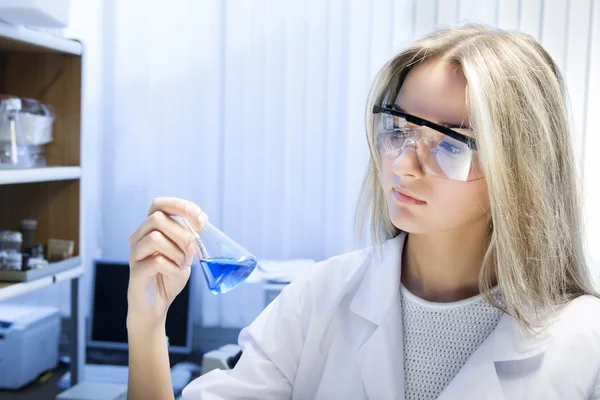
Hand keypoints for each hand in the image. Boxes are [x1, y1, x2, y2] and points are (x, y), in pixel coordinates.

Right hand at [127, 197, 206, 331]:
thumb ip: (191, 236)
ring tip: (181, 265)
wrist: (156, 307)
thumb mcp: (184, 253)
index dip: (177, 205)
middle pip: (156, 218)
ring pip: (155, 238)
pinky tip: (174, 274)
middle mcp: (138, 238)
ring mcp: (134, 254)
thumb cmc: (168, 277)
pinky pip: (157, 261)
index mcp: (150, 230)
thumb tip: (201, 216)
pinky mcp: (135, 272)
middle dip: (181, 233)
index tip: (197, 213)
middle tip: (190, 252)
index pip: (158, 205)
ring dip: (176, 252)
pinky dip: (172, 267)